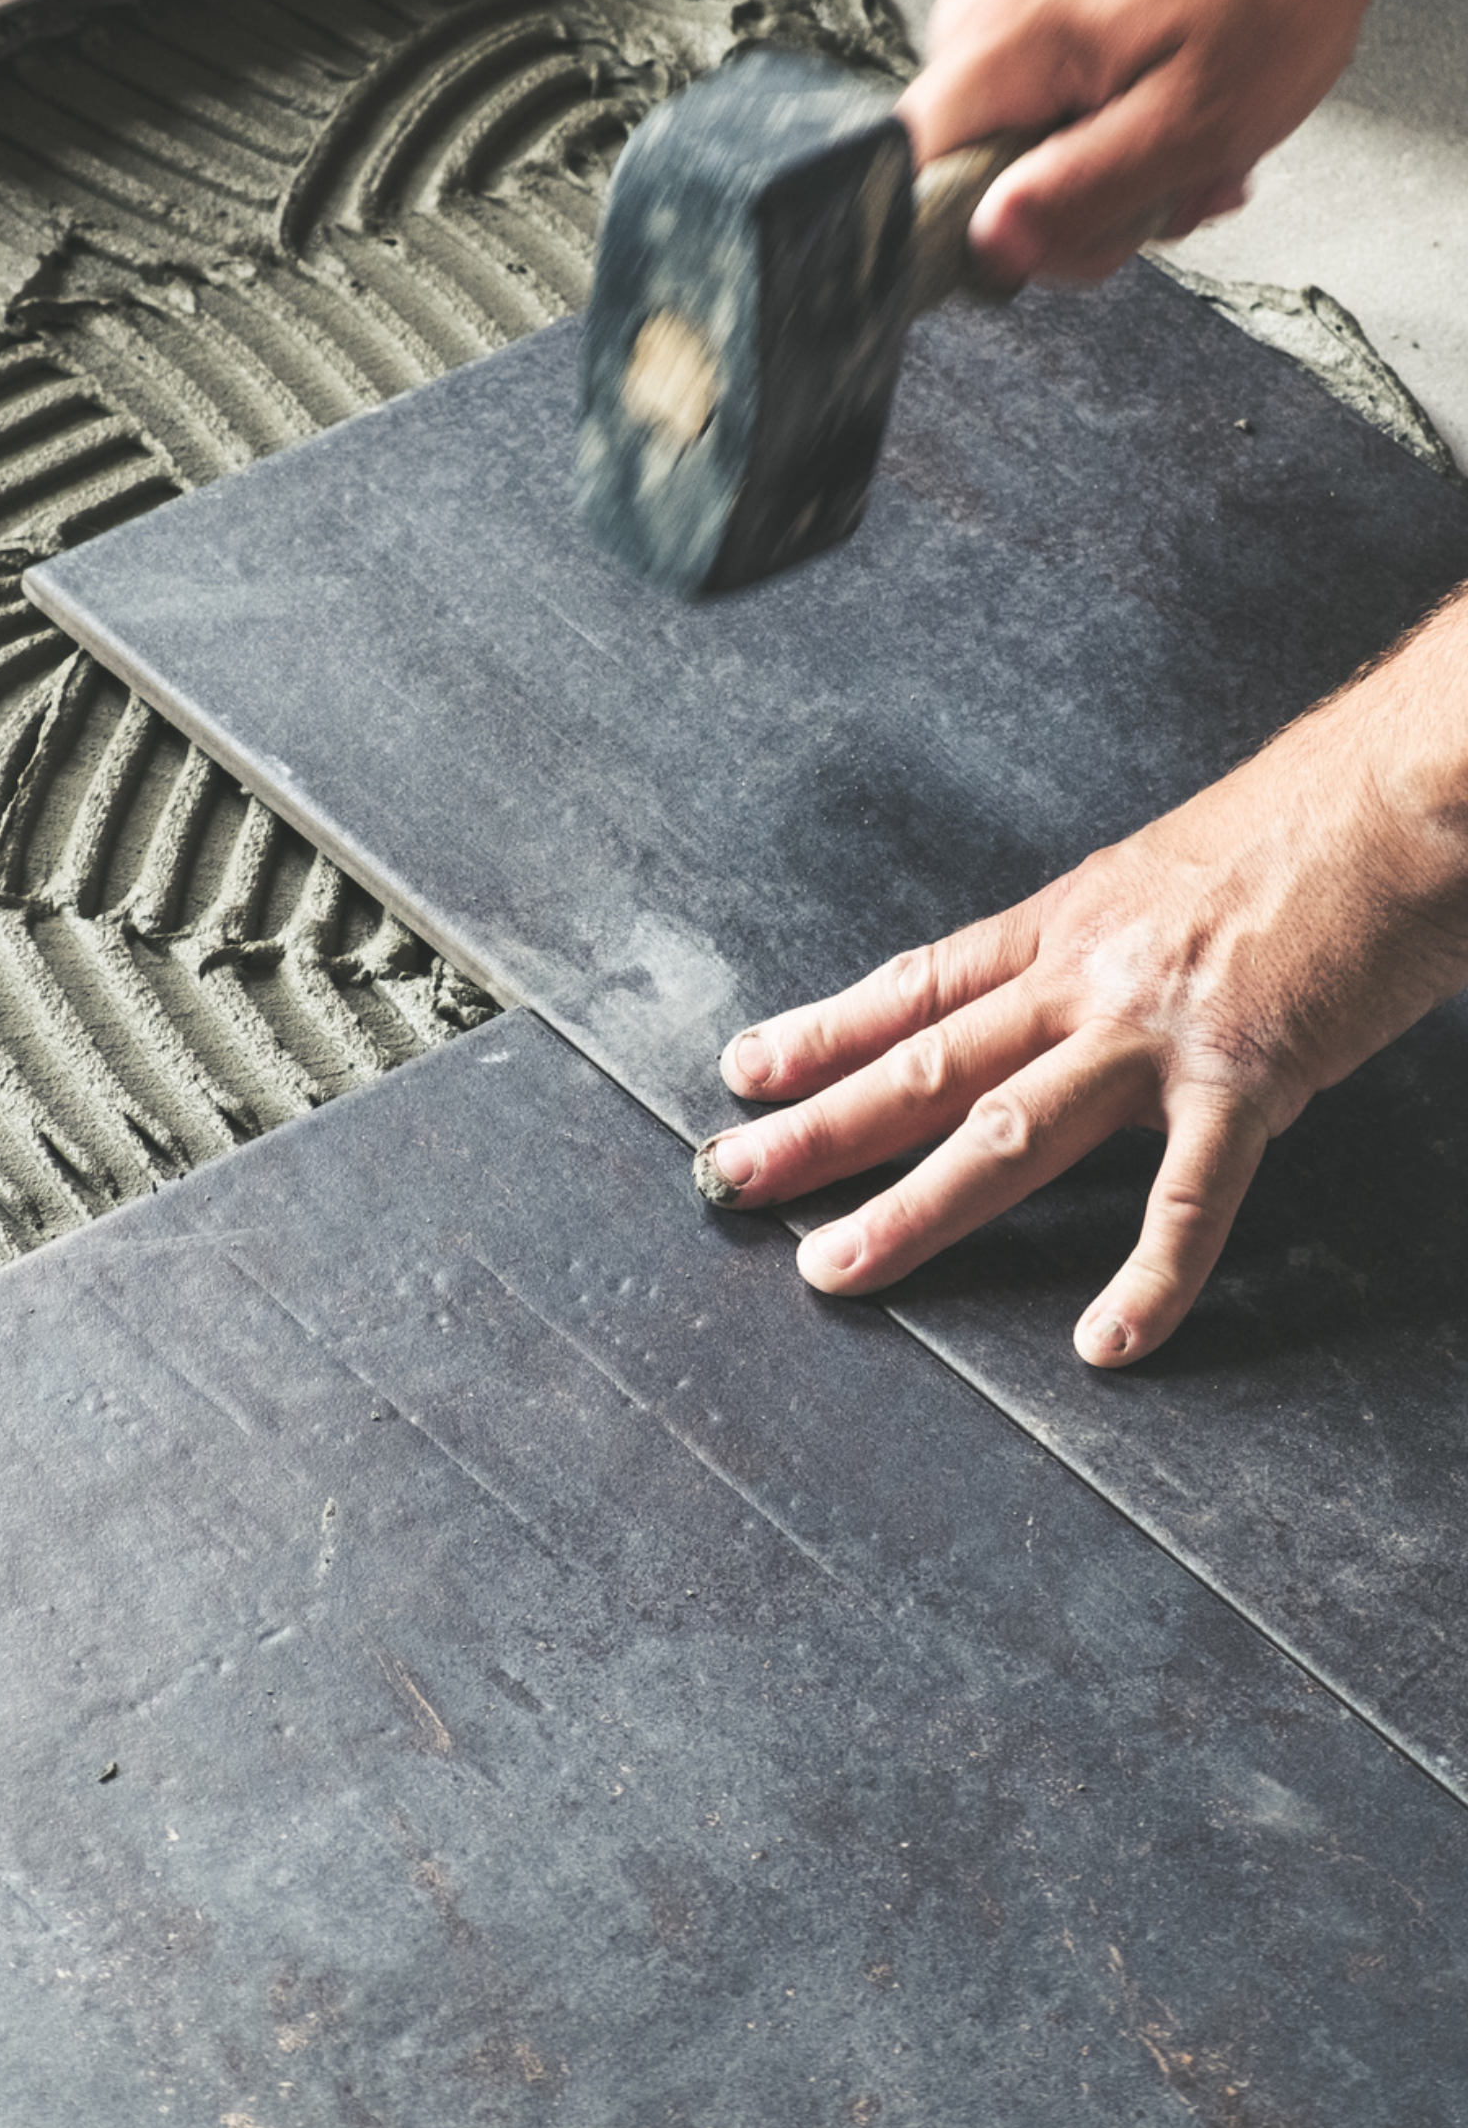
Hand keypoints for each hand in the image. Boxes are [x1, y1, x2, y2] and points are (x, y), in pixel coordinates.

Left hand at [694, 600, 1467, 1364]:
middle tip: (728, 1178)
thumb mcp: (1167, 872)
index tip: (743, 1072)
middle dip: (816, 1128)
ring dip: (913, 1209)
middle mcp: (1086, 975)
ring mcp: (1157, 1030)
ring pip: (1004, 1133)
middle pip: (921, 1063)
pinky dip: (1148, 1277)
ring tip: (835, 1268)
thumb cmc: (1308, 822)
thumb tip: (1060, 993)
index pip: (914, 987)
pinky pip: (1188, 1198)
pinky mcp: (1248, 1075)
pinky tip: (1108, 1341)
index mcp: (1065, 923)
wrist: (1412, 786)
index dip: (822, 1032)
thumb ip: (1107, 944)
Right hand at [900, 0, 1465, 284]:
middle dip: (1063, 221)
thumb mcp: (1191, 122)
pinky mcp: (1016, 44)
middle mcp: (973, 33)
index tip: (1058, 237)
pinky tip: (1151, 137)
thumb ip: (1081, 193)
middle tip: (1149, 196)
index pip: (910, 189)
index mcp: (999, 50)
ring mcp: (990, 36)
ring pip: (1001, 177)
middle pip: (963, 194)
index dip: (977, 242)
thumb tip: (992, 247)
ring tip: (1168, 162)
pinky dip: (1096, 157)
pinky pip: (1026, 140)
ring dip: (1093, 194)